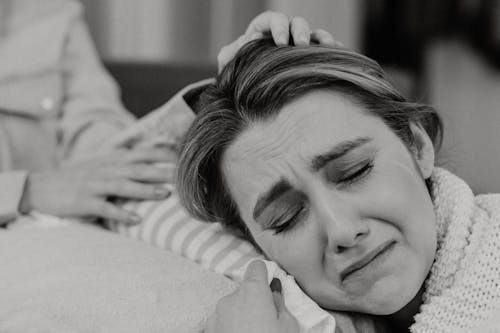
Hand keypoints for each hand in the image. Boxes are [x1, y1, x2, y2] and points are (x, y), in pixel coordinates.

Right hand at [19, 146, 176, 223]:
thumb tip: (153, 156)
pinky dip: (121, 214)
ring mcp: (95, 185)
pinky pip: (105, 208)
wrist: (42, 186)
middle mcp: (107, 169)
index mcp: (113, 159)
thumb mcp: (103, 162)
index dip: (165, 155)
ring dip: (145, 191)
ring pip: (124, 186)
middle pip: (139, 169)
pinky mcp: (84, 201)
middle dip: (162, 172)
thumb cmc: (79, 176)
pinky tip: (137, 220)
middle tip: (185, 177)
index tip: (185, 159)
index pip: (144, 153)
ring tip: (165, 195)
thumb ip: (126, 160)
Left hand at [204, 260, 298, 332]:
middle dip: (255, 301)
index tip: (270, 286)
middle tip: (268, 322)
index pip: (257, 267)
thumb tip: (273, 291)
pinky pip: (223, 323)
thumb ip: (280, 304)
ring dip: (242, 316)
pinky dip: (230, 329)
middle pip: (245, 290)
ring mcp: (216, 315)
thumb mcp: (288, 327)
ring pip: (232, 308)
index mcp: (252, 291)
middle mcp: (231, 297)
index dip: (265, 274)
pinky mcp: (207, 330)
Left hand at [217, 11, 342, 70]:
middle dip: (300, 31)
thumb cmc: (238, 75)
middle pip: (295, 23)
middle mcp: (284, 36)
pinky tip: (339, 54)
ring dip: (321, 37)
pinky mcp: (311, 60)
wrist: (248, 94)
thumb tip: (243, 44)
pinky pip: (325, 51)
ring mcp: (299, 48)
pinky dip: (333, 50)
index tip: (279, 41)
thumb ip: (229, 54)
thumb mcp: (230, 65)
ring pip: (314, 34)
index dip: (277, 26)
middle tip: (301, 45)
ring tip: (326, 47)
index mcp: (263, 31)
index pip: (271, 20)